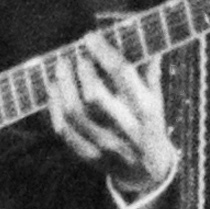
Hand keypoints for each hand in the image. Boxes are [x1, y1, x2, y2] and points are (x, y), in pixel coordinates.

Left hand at [44, 33, 174, 203]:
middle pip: (95, 96)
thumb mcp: (156, 99)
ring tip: (60, 67)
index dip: (103, 52)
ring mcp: (106, 146)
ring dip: (63, 86)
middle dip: (81, 70)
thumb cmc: (151, 126)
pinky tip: (53, 90)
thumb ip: (148, 69)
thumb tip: (142, 34)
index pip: (123, 75)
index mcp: (147, 110)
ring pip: (75, 114)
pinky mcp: (89, 157)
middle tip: (76, 54)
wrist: (149, 174)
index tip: (89, 37)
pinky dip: (54, 107)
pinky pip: (64, 131)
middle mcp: (127, 130)